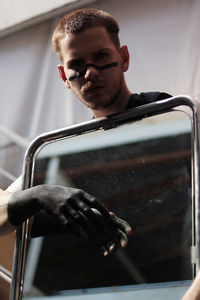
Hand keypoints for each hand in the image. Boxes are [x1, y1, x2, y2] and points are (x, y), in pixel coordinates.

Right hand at [7, 184, 131, 254]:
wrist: (45, 193)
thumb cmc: (64, 195)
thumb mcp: (75, 194)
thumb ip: (86, 201)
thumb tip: (101, 208)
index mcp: (80, 194)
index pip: (94, 201)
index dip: (102, 209)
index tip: (110, 216)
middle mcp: (73, 199)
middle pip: (87, 211)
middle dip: (96, 221)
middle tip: (105, 229)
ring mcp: (65, 205)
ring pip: (78, 219)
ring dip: (86, 228)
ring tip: (93, 236)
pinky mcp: (58, 212)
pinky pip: (67, 223)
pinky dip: (74, 230)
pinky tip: (81, 236)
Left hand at [89, 209, 131, 255]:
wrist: (85, 220)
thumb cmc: (94, 214)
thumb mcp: (99, 212)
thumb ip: (105, 214)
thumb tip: (112, 214)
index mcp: (115, 222)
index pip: (124, 225)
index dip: (127, 229)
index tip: (129, 232)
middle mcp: (114, 231)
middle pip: (122, 237)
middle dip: (124, 241)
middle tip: (124, 245)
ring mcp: (109, 238)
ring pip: (114, 244)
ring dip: (114, 247)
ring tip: (111, 249)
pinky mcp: (102, 244)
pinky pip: (106, 249)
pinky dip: (106, 252)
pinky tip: (106, 254)